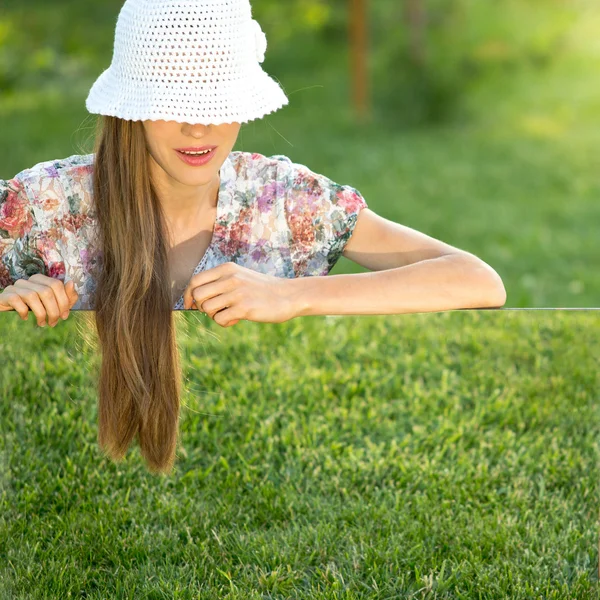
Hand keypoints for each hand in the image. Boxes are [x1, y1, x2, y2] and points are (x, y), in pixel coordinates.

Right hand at [0, 275, 78, 326]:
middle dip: (53, 310)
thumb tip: (72, 283)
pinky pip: (16, 300)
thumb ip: (66, 295)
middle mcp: (28, 280)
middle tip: (53, 322)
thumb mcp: (52, 303)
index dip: (64, 301)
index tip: (65, 316)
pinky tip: (25, 318)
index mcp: (41, 279)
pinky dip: (23, 311)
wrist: (7, 309)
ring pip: (32, 296)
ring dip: (40, 313)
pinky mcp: (6, 295)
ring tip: (42, 323)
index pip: (56, 284)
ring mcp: (16, 287)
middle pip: (46, 291)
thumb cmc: (33, 306)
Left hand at [182, 262, 298, 327]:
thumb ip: (220, 282)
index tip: (190, 305)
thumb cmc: (261, 289)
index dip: (188, 295)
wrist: (288, 295)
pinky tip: (237, 319)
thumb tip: (194, 298)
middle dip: (201, 306)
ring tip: (229, 313)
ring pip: (207, 308)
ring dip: (215, 315)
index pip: (195, 280)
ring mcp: (237, 293)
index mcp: (227, 269)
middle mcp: (230, 278)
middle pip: (197, 295)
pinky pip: (220, 319)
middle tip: (215, 310)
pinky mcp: (244, 308)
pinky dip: (225, 323)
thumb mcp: (240, 276)